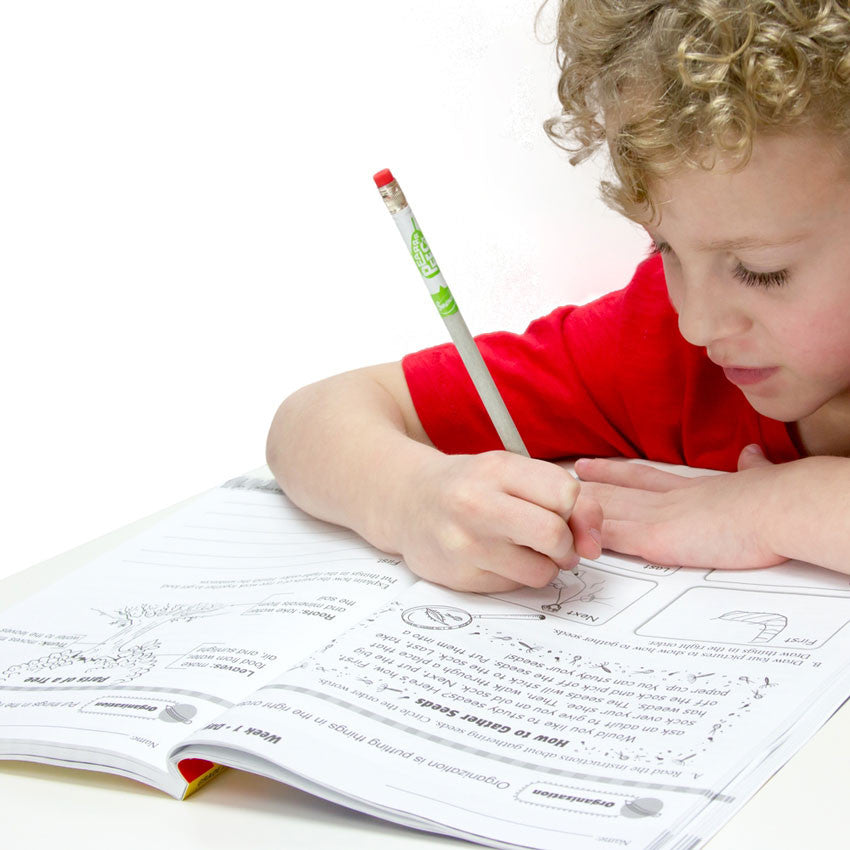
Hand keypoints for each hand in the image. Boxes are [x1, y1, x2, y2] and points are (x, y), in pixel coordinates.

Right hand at [394, 451, 602, 592]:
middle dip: (568, 545)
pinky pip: (516, 587)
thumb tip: (594, 540)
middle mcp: (476, 504)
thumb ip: (560, 496)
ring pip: (541, 571)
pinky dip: (517, 577)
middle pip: (555, 535)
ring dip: (545, 566)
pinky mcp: (460, 577)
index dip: (579, 512)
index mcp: (496, 468)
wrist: (406, 502)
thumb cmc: (470, 485)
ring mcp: (465, 543)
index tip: (571, 517)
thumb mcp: (512, 473)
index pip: (566, 494)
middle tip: (557, 543)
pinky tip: (496, 558)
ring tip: (522, 549)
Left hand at [573, 445, 787, 569]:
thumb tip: (753, 454)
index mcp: (690, 488)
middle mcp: (666, 499)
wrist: (776, 508)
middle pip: (614, 491)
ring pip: (605, 510)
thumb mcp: (759, 477)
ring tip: (550, 507)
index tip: (590, 464)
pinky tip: (569, 538)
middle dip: (585, 487)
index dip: (613, 471)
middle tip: (556, 481)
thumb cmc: (776, 499)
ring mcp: (657, 518)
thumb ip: (753, 468)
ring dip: (578, 510)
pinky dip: (589, 538)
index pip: (641, 477)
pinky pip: (611, 538)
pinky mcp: (654, 540)